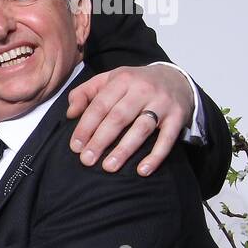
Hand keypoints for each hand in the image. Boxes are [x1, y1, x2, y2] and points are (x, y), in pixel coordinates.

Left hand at [66, 64, 193, 175]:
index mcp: (122, 80)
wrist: (175, 78)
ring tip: (109, 167)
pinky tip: (143, 170)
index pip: (100, 105)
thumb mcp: (107, 80)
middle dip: (100, 140)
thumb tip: (70, 114)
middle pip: (118, 117)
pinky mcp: (178, 117)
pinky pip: (167, 138)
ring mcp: (162, 103)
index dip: (86, 126)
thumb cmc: (134, 84)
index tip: (75, 146)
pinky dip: (156, 155)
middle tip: (87, 159)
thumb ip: (84, 93)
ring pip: (141, 128)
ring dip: (124, 149)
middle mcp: (143, 90)